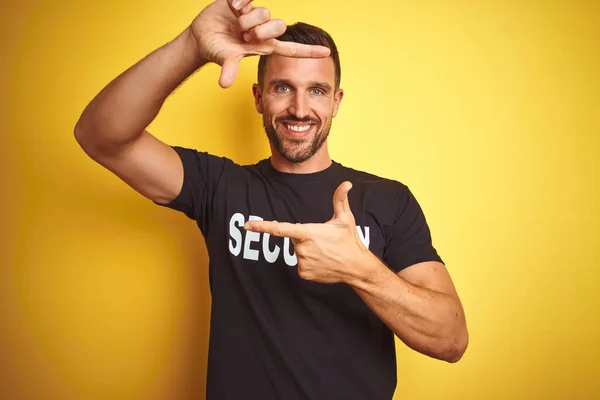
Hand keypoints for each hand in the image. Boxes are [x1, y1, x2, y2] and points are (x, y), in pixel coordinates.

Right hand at [188, 0, 330, 87]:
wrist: (202, 36)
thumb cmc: (216, 50)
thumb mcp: (224, 58)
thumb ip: (228, 68)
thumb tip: (224, 83)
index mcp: (265, 46)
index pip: (291, 50)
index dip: (308, 52)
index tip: (327, 53)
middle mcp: (264, 29)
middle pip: (278, 26)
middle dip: (259, 31)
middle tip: (244, 36)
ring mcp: (255, 15)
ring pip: (264, 12)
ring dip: (246, 19)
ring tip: (235, 23)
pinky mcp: (246, 2)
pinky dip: (240, 1)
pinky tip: (232, 7)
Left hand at [244, 181, 371, 283]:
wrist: (356, 268)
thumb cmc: (349, 242)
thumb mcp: (345, 219)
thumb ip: (340, 200)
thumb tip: (346, 183)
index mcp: (308, 232)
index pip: (280, 229)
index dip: (262, 226)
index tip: (247, 225)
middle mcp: (302, 248)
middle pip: (295, 239)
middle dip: (306, 238)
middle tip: (324, 242)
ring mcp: (302, 262)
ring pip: (298, 253)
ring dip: (308, 251)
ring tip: (325, 252)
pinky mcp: (304, 274)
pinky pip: (301, 265)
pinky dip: (310, 263)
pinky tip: (322, 262)